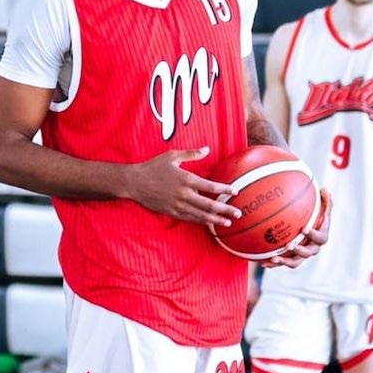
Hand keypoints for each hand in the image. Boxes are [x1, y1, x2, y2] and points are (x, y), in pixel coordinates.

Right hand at [124, 148, 241, 227]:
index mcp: (186, 179)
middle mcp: (184, 194)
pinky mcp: (171, 212)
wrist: (134, 182)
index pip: (210, 186)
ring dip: (216, 219)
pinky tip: (210, 223)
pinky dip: (202, 221)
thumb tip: (207, 149)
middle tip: (239, 212)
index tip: (235, 191)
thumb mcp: (172, 156)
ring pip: (201, 215)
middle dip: (225, 209)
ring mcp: (177, 205)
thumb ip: (191, 154)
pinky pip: (190, 218)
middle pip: (209, 204)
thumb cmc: (153, 167)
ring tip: (229, 222)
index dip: (224, 189)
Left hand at [262, 187, 331, 268]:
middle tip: (289, 245)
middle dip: (299, 251)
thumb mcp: (323, 209)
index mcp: (321, 237)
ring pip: (295, 262)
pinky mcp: (292, 259)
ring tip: (274, 258)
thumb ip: (326, 200)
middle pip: (308, 253)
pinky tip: (263, 263)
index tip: (304, 229)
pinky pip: (283, 263)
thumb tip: (324, 188)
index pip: (320, 238)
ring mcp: (302, 255)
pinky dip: (274, 264)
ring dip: (285, 261)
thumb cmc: (318, 218)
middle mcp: (313, 248)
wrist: (310, 231)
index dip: (313, 235)